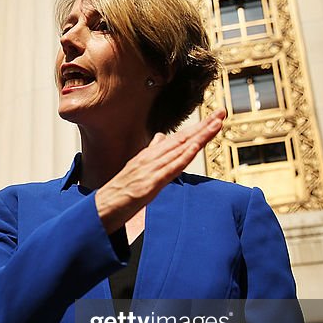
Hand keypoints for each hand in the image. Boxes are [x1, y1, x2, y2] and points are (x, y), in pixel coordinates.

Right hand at [95, 110, 225, 233]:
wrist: (100, 209)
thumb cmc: (117, 193)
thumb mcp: (136, 170)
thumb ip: (150, 154)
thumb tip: (161, 137)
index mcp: (148, 156)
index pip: (178, 138)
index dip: (197, 127)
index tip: (214, 118)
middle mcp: (150, 158)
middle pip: (182, 139)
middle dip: (204, 125)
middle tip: (222, 112)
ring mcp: (150, 170)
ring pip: (179, 149)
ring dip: (199, 136)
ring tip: (216, 123)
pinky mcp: (149, 184)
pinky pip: (170, 168)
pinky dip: (184, 156)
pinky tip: (196, 147)